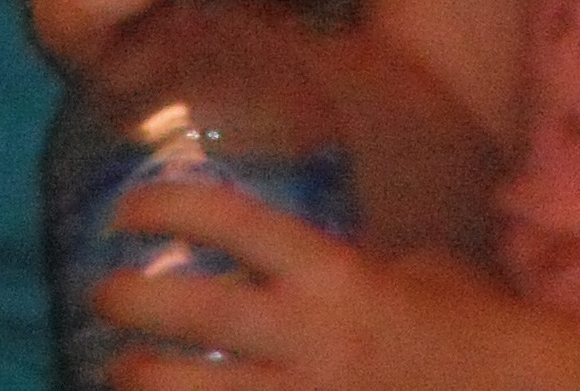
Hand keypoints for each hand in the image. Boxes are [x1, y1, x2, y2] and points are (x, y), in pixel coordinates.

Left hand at [97, 177, 549, 390]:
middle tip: (101, 291)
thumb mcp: (416, 272)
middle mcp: (320, 341)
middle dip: (134, 300)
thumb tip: (292, 264)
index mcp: (342, 278)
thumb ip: (350, 266)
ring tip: (119, 373)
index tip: (129, 209)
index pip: (236, 222)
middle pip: (200, 309)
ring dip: (145, 383)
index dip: (171, 207)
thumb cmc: (478, 329)